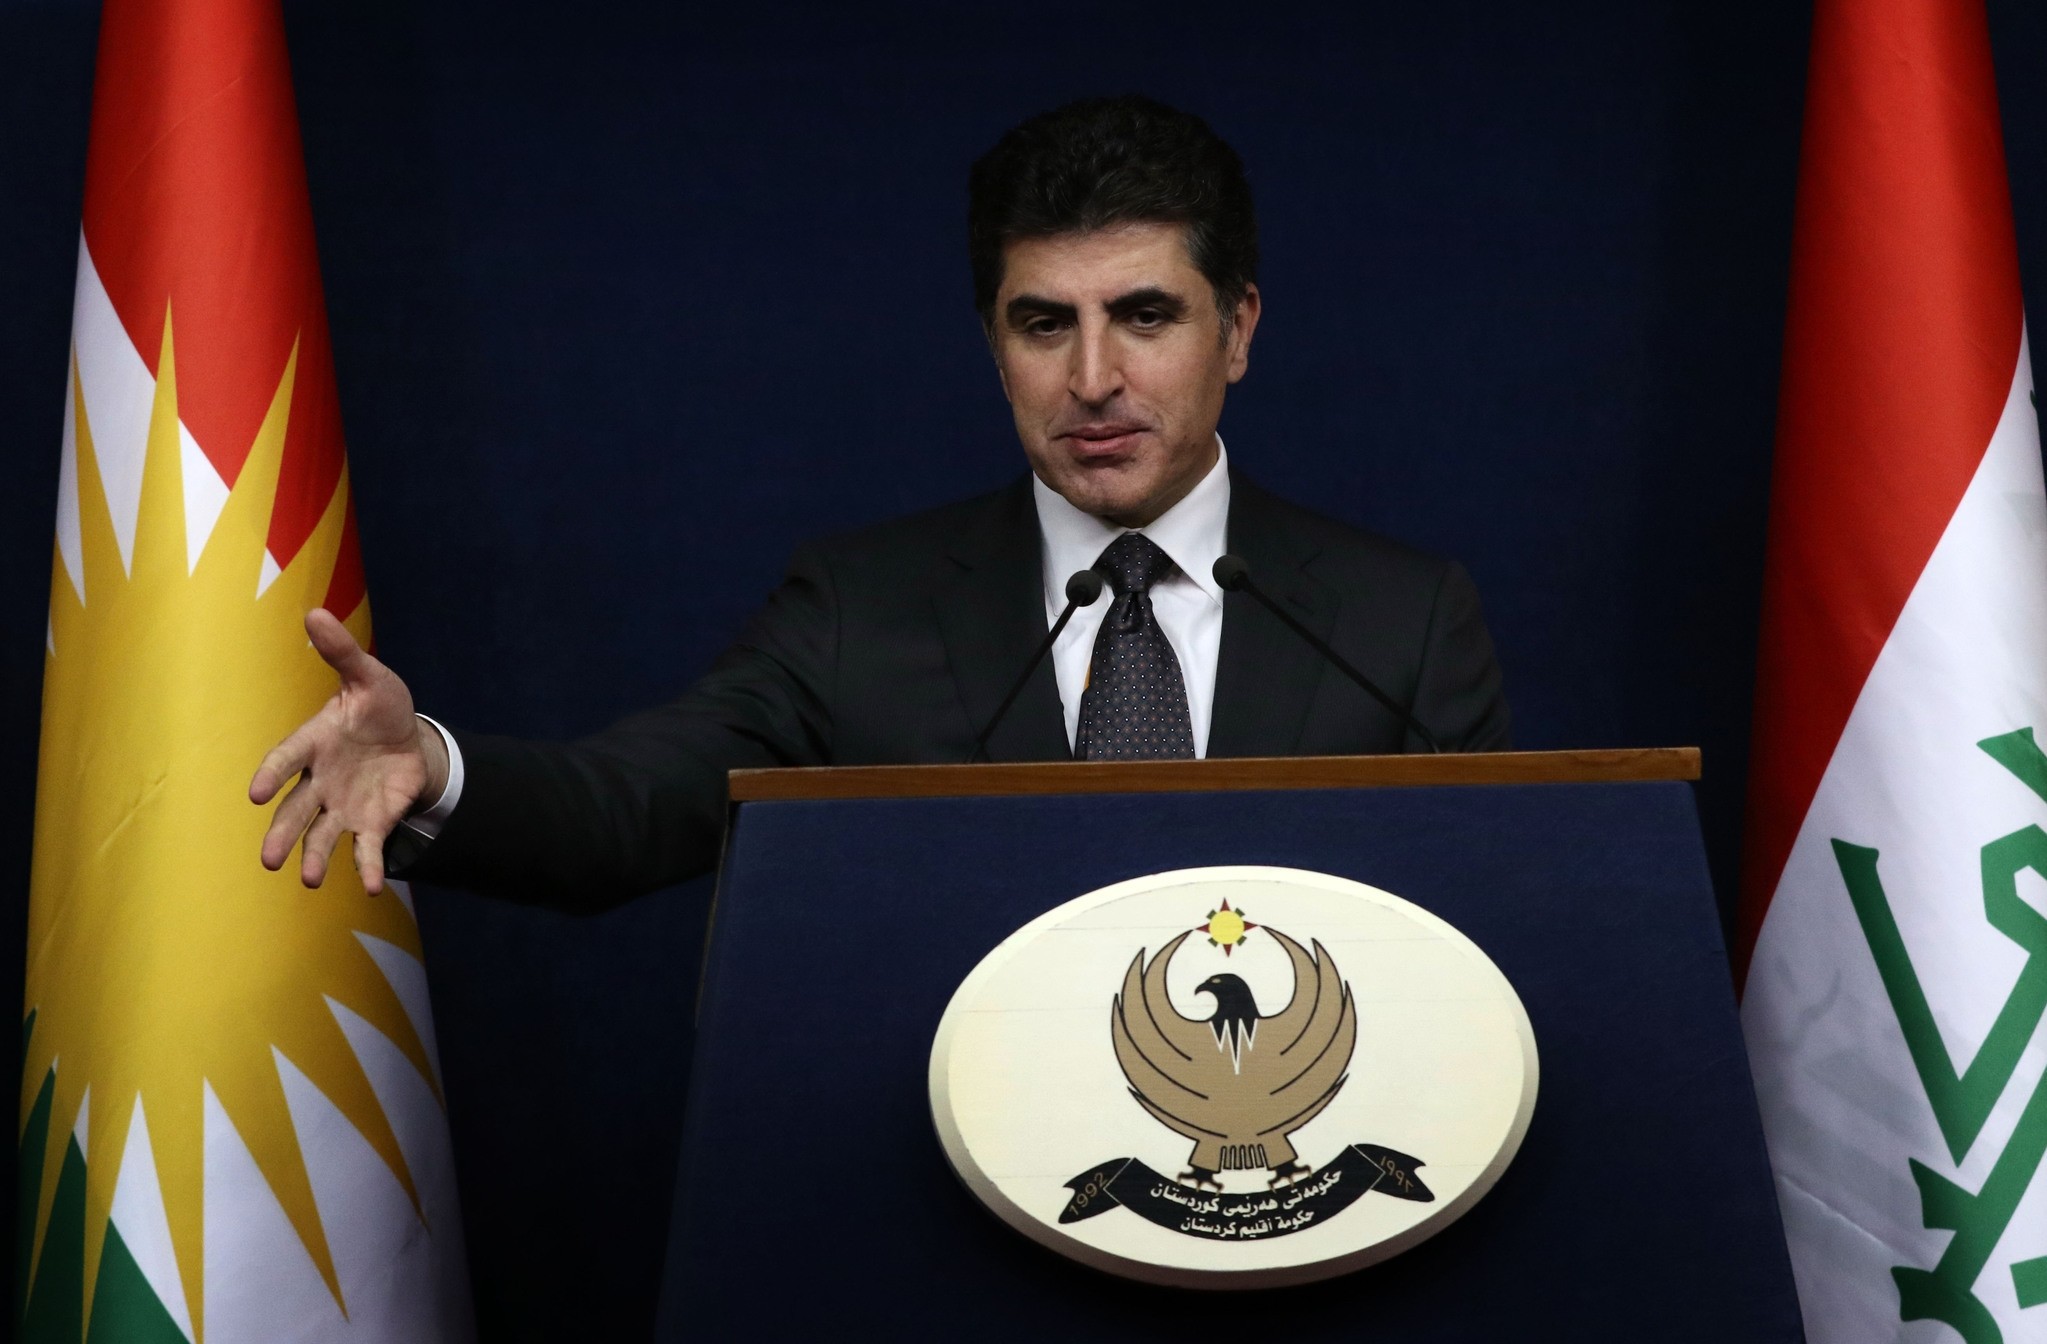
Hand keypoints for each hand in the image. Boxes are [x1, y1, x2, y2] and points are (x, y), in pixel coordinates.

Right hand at [250, 609, 449, 893]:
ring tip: (307, 880)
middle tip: (269, 860)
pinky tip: (369, 886)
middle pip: (295, 810)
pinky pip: (364, 847)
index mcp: (315, 742)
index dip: (272, 773)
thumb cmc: (380, 706)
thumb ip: (343, 653)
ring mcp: (343, 805)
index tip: (254, 792)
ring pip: (321, 835)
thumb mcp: (369, 677)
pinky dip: (365, 867)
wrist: (409, 739)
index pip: (287, 758)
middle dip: (282, 833)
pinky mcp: (370, 822)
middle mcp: (321, 780)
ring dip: (314, 857)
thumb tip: (314, 612)